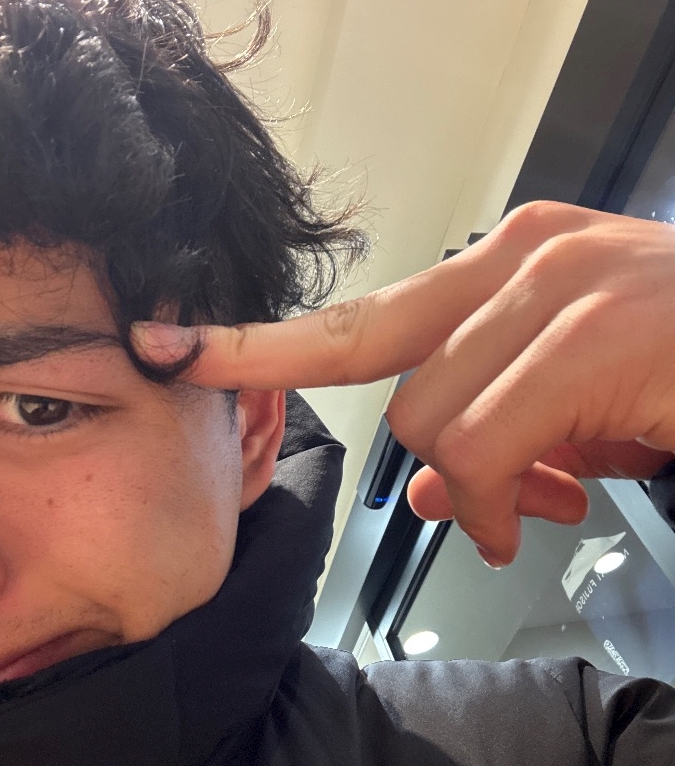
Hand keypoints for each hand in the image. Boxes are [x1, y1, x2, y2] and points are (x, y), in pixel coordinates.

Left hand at [131, 202, 674, 566]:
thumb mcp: (572, 404)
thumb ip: (492, 430)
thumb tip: (432, 495)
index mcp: (502, 264)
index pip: (359, 314)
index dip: (262, 344)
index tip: (178, 346)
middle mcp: (519, 258)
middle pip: (398, 390)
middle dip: (438, 467)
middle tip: (498, 504)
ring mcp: (553, 287)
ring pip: (437, 425)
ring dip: (481, 492)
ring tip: (540, 505)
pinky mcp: (587, 333)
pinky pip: (487, 444)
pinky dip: (505, 499)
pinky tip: (554, 507)